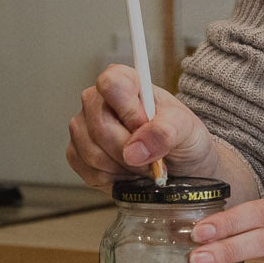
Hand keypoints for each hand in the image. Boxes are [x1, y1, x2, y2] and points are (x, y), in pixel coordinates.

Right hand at [65, 64, 220, 192]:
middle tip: (152, 157)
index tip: (145, 126)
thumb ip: (165, 132)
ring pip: (94, 154)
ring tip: (142, 164)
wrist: (180, 165)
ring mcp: (84, 128)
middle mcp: (98, 102)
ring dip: (124, 168)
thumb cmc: (181, 138)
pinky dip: (113, 179)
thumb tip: (135, 150)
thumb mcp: (186, 129)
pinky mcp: (77, 154)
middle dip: (130, 150)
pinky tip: (127, 172)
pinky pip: (88, 172)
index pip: (111, 83)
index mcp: (125, 83)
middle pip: (100, 127)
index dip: (129, 111)